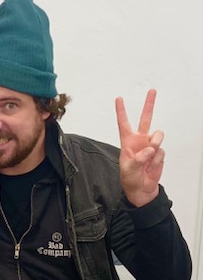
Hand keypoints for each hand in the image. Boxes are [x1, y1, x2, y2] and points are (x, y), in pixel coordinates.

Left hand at [116, 89, 163, 206]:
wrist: (141, 189)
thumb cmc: (129, 179)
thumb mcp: (128, 170)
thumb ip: (137, 159)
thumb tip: (149, 149)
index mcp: (127, 142)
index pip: (123, 124)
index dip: (121, 111)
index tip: (119, 99)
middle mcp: (139, 141)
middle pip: (145, 119)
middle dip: (149, 105)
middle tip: (152, 91)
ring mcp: (150, 146)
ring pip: (158, 135)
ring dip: (155, 143)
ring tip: (149, 155)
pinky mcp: (159, 153)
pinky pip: (161, 151)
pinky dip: (157, 159)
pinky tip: (151, 165)